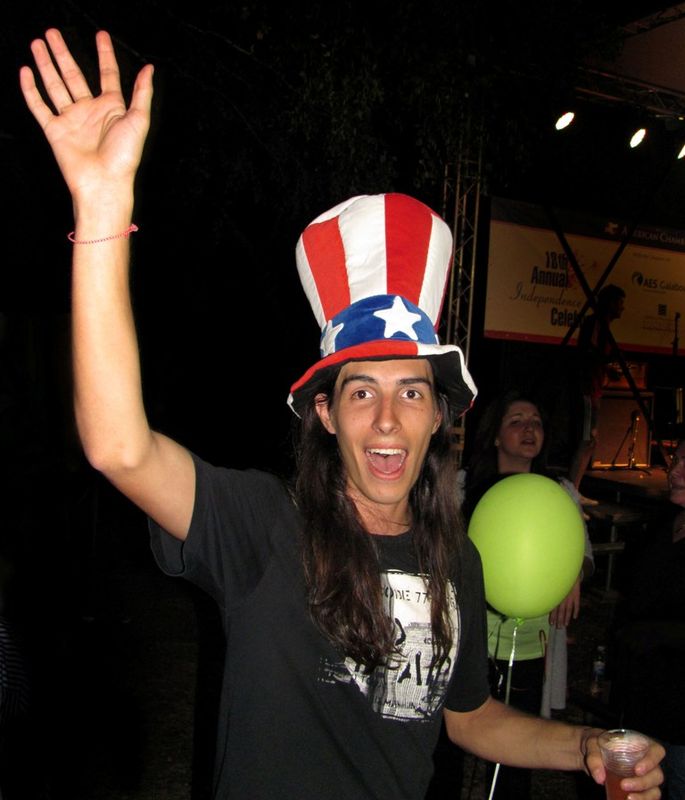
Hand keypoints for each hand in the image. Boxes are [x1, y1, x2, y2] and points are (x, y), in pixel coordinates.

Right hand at [19, 29, 152, 199]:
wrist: (104, 182)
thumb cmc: (124, 156)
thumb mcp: (139, 120)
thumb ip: (142, 93)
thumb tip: (149, 68)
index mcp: (112, 108)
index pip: (107, 74)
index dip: (104, 53)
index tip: (100, 34)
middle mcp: (90, 111)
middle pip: (74, 75)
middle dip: (63, 53)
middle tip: (52, 31)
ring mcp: (71, 120)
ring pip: (55, 86)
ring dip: (46, 64)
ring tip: (38, 43)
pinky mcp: (54, 131)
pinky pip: (39, 106)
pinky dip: (31, 89)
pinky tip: (26, 71)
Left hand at [549, 575, 580, 627]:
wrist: (569, 572)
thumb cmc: (559, 580)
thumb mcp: (553, 586)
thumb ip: (550, 594)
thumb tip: (544, 602)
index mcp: (556, 596)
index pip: (554, 608)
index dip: (553, 616)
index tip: (551, 624)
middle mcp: (563, 598)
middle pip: (561, 611)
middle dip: (559, 619)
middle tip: (559, 627)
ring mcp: (570, 597)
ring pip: (568, 609)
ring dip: (567, 618)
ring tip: (565, 625)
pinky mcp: (577, 595)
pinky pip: (577, 605)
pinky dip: (576, 611)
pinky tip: (575, 617)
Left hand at [583, 731, 664, 797]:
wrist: (587, 753)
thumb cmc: (594, 743)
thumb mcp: (591, 743)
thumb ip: (593, 757)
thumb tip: (599, 778)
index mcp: (639, 744)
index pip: (656, 751)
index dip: (651, 761)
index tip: (637, 770)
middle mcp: (646, 761)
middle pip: (657, 774)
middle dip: (643, 783)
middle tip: (624, 785)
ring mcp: (644, 777)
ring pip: (654, 789)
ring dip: (644, 796)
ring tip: (628, 798)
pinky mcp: (639, 789)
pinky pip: (648, 798)